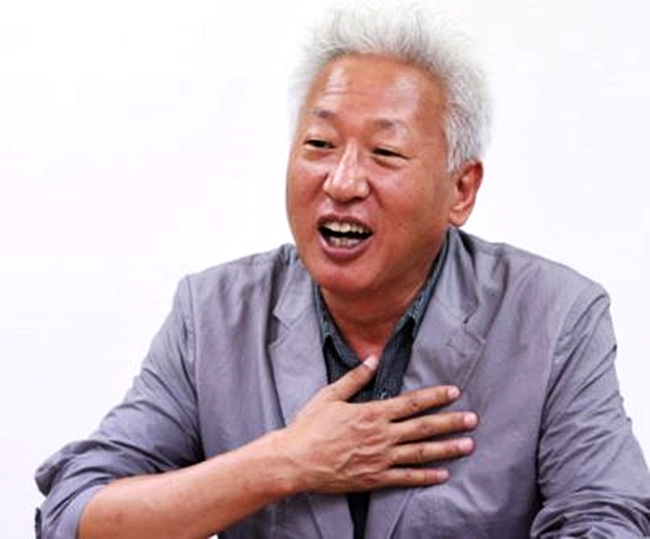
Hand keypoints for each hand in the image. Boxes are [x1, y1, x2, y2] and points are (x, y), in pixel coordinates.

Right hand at [281, 355, 476, 493]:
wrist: (295, 460)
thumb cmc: (310, 426)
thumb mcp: (330, 395)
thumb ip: (355, 377)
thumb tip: (374, 358)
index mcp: (372, 413)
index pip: (411, 403)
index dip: (434, 397)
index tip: (453, 392)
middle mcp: (381, 436)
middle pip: (423, 428)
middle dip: (450, 422)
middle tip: (472, 419)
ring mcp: (380, 459)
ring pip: (421, 453)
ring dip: (447, 448)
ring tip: (468, 445)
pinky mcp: (375, 478)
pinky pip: (406, 478)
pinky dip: (426, 477)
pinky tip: (443, 474)